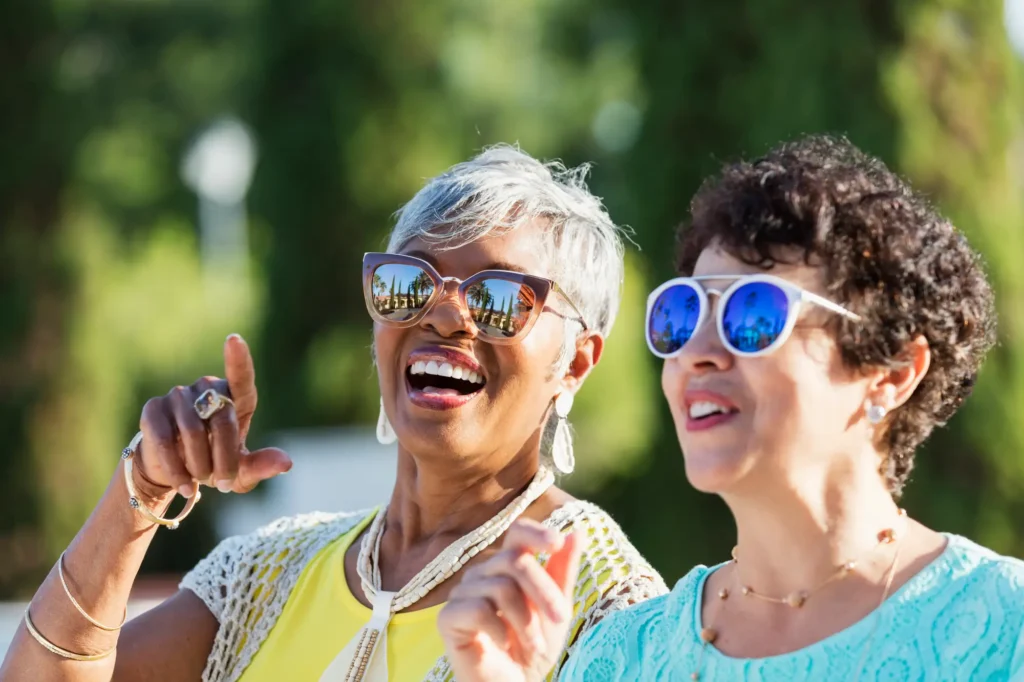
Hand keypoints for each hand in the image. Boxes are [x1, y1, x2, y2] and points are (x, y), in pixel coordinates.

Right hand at [135, 334, 291, 496]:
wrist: (176, 471)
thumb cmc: (217, 465)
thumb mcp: (241, 471)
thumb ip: (262, 465)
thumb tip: (286, 463)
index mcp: (236, 397)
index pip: (241, 376)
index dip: (237, 359)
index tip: (233, 340)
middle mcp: (208, 388)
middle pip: (222, 421)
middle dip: (224, 459)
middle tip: (223, 483)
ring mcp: (179, 395)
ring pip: (193, 431)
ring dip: (200, 464)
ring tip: (201, 481)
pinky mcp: (153, 408)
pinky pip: (164, 439)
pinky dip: (176, 468)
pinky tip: (184, 485)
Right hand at [438, 519, 582, 681]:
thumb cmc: (532, 648)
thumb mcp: (556, 610)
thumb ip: (563, 572)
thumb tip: (577, 532)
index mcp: (508, 566)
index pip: (517, 532)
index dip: (536, 532)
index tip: (557, 543)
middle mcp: (482, 573)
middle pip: (514, 561)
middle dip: (544, 592)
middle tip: (561, 619)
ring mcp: (462, 593)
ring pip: (501, 587)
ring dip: (526, 621)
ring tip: (533, 645)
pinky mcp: (448, 617)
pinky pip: (478, 609)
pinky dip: (500, 630)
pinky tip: (503, 644)